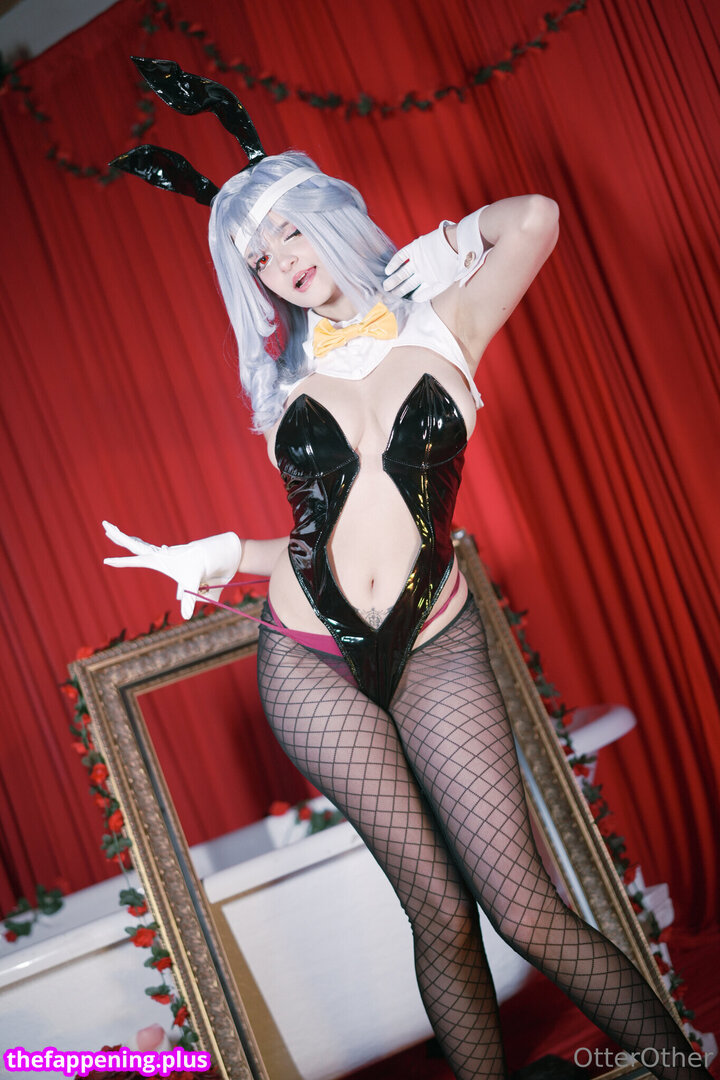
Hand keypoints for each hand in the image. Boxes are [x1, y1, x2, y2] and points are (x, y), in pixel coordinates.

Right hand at [103, 521, 241, 619]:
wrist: (219, 553)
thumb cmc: (204, 565)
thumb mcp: (195, 581)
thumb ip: (189, 599)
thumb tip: (186, 617)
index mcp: (160, 558)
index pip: (136, 560)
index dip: (121, 562)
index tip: (106, 561)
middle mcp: (161, 555)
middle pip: (135, 544)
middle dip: (119, 536)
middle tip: (105, 525)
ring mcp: (166, 554)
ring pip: (142, 546)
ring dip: (130, 540)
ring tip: (115, 534)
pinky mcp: (173, 556)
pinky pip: (155, 552)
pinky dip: (145, 547)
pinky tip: (145, 547)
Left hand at [383, 222, 457, 301]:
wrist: (456, 244)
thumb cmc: (453, 265)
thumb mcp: (444, 283)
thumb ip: (430, 292)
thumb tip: (415, 299)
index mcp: (429, 278)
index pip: (415, 289)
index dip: (407, 295)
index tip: (397, 301)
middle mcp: (422, 270)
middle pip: (407, 282)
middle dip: (398, 289)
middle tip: (389, 295)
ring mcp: (417, 259)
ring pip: (402, 271)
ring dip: (394, 279)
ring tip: (386, 287)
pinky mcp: (414, 248)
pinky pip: (401, 256)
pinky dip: (394, 263)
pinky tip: (388, 271)